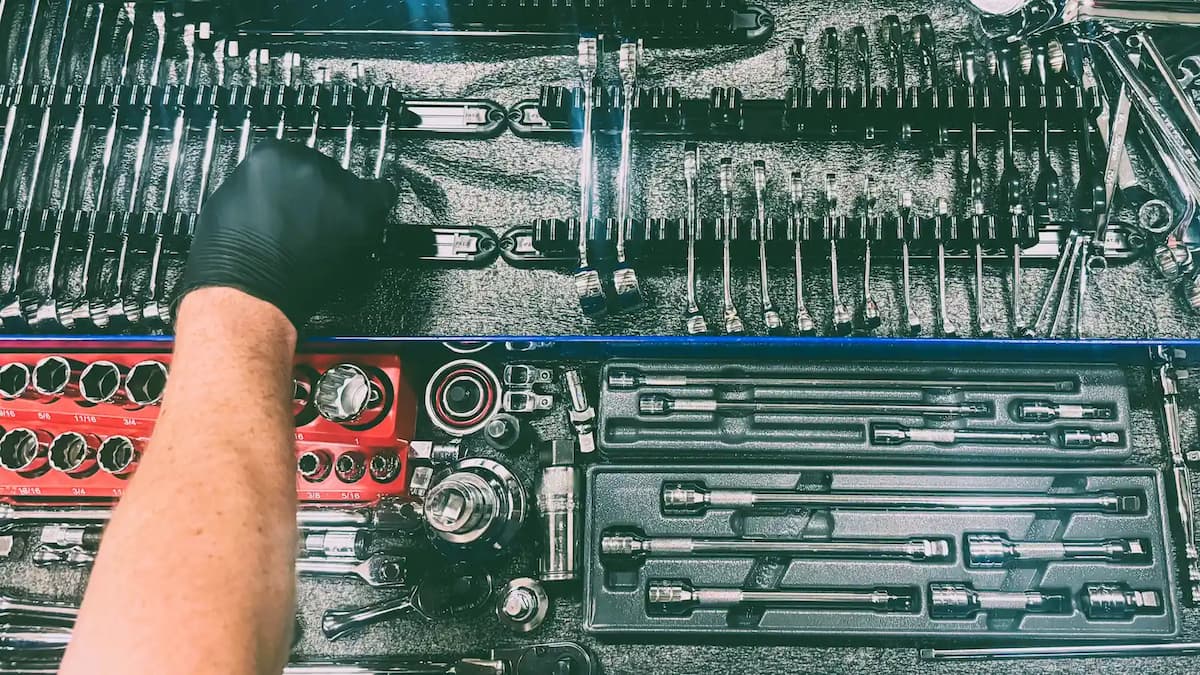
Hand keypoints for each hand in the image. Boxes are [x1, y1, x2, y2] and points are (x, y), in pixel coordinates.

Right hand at [176, 141, 396, 326]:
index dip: (296, 184)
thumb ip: (262, 185)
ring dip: (342, 206)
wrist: (249, 291)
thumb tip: (277, 190)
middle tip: (310, 222)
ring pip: (350, 186)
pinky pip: (381, 195)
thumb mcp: (231, 201)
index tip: (297, 199)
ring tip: (325, 235)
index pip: (294, 157)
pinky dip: (373, 208)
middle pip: (325, 170)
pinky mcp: (360, 210)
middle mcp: (307, 162)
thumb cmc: (231, 258)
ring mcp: (336, 186)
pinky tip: (363, 221)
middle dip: (319, 195)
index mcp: (272, 155)